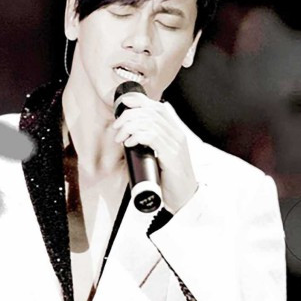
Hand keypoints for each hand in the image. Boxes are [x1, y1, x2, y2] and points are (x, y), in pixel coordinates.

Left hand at [112, 93, 196, 213]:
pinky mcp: (172, 157)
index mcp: (175, 132)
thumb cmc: (168, 177)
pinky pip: (153, 137)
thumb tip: (128, 134)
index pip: (158, 108)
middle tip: (117, 126)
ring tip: (120, 137)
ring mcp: (176, 145)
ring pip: (150, 123)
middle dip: (129, 116)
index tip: (125, 102)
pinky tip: (129, 143)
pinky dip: (137, 136)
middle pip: (151, 113)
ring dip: (129, 127)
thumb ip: (149, 142)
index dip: (141, 101)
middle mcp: (177, 135)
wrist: (183, 198)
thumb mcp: (159, 154)